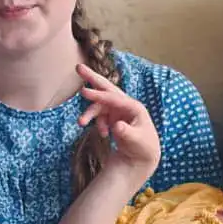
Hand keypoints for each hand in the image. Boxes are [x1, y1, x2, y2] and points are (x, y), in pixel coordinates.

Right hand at [75, 64, 160, 178]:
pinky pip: (100, 116)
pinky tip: (103, 134)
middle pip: (107, 89)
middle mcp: (126, 105)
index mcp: (134, 107)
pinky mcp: (113, 117)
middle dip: (93, 78)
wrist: (143, 157)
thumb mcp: (137, 141)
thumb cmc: (144, 147)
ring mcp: (119, 110)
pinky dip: (98, 124)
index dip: (99, 95)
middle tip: (78, 67)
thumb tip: (116, 126)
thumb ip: (126, 133)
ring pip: (100, 105)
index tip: (84, 92)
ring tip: (80, 123)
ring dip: (90, 113)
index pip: (114, 98)